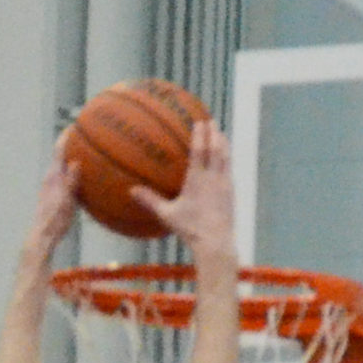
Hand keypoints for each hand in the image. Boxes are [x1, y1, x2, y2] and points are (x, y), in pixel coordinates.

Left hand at [28, 143, 80, 254]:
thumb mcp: (66, 200)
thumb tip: (75, 162)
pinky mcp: (53, 195)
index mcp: (53, 177)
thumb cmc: (54, 220)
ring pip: (61, 166)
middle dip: (69, 144)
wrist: (42, 235)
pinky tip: (79, 175)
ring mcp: (50, 186)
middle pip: (60, 156)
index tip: (73, 126)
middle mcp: (50, 178)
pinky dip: (71, 170)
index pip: (59, 151)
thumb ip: (71, 181)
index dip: (65, 137)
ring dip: (70, 157)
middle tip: (81, 134)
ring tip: (82, 150)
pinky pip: (63, 176)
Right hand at [133, 119, 234, 257]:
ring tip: (221, 133)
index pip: (200, 150)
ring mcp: (225, 184)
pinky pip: (229, 169)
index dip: (200, 134)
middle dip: (214, 132)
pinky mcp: (231, 192)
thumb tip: (131, 191)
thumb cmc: (190, 229)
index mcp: (198, 179)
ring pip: (226, 157)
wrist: (216, 241)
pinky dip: (226, 159)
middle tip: (211, 121)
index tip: (199, 121)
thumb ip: (150, 201)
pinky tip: (225, 159)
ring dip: (223, 142)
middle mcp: (214, 178)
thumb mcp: (167, 215)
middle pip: (216, 148)